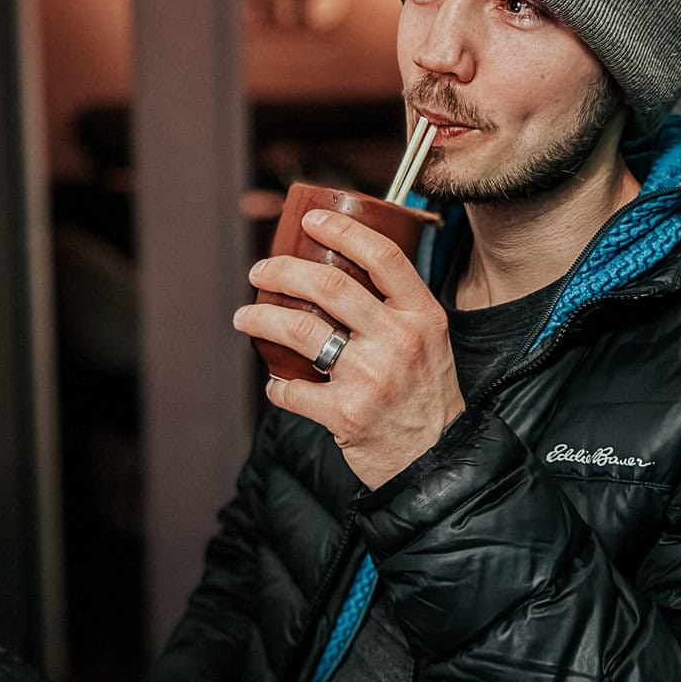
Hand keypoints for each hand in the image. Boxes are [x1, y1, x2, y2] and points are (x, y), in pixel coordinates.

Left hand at [232, 208, 464, 490]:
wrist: (435, 461)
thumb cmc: (425, 394)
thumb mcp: (430, 339)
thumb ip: (396, 307)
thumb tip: (339, 269)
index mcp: (422, 314)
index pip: (381, 256)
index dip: (342, 230)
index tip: (311, 220)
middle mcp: (399, 340)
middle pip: (329, 285)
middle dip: (282, 271)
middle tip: (260, 272)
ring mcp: (372, 377)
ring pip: (300, 329)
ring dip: (261, 319)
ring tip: (245, 317)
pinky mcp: (346, 414)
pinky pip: (292, 389)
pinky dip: (275, 385)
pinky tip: (275, 382)